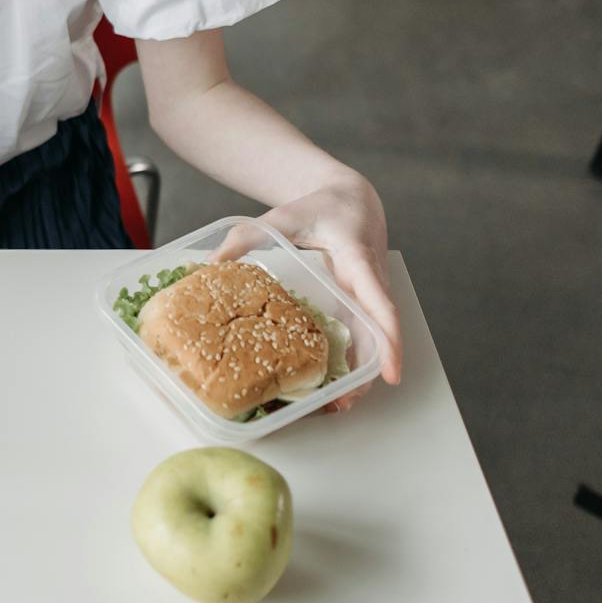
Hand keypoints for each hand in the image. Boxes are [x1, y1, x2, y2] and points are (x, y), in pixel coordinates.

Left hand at [211, 172, 402, 405]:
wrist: (351, 200)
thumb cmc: (319, 208)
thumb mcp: (279, 217)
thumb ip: (245, 237)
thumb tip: (210, 264)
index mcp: (357, 260)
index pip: (379, 302)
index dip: (387, 339)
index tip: (392, 372)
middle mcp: (371, 283)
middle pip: (378, 332)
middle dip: (369, 370)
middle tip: (344, 402)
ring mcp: (369, 295)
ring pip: (373, 339)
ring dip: (360, 371)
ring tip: (335, 402)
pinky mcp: (361, 302)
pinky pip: (362, 333)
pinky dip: (352, 357)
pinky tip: (332, 380)